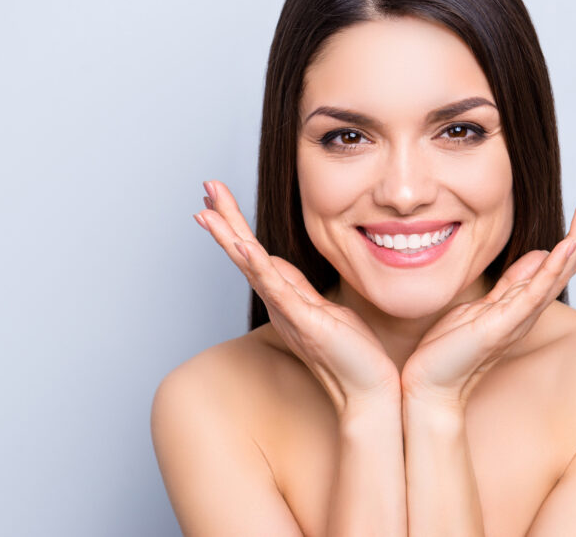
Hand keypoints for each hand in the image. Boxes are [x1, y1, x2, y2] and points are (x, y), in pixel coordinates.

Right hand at [194, 180, 400, 413]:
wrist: (369, 390)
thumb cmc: (353, 355)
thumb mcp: (325, 310)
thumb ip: (300, 288)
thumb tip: (279, 264)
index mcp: (286, 298)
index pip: (255, 253)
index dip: (236, 225)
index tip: (218, 199)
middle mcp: (280, 304)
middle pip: (245, 253)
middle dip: (225, 219)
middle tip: (206, 186)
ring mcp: (288, 312)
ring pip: (251, 267)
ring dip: (229, 236)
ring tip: (208, 210)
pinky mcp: (303, 322)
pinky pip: (276, 289)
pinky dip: (257, 267)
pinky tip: (241, 246)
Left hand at [400, 187, 575, 408]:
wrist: (429, 384)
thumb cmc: (451, 348)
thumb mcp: (485, 304)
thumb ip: (513, 282)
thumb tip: (540, 253)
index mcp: (524, 301)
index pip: (560, 258)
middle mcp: (529, 308)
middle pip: (569, 261)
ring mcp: (519, 317)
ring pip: (558, 271)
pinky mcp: (502, 327)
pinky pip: (534, 294)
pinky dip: (553, 268)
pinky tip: (568, 244)